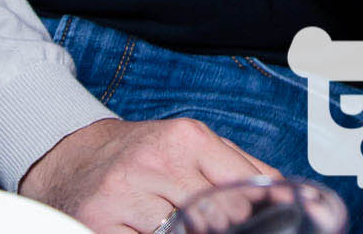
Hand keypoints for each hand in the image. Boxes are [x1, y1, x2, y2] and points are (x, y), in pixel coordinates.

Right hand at [20, 116, 278, 232]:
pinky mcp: (97, 221)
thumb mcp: (191, 145)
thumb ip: (241, 167)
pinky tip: (161, 232)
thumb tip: (289, 194)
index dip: (257, 214)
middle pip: (213, 216)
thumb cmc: (143, 154)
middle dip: (228, 230)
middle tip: (229, 228)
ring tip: (190, 227)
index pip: (239, 188)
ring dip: (190, 233)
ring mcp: (123, 194)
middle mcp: (154, 162)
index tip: (272, 224)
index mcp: (185, 138)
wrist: (72, 156)